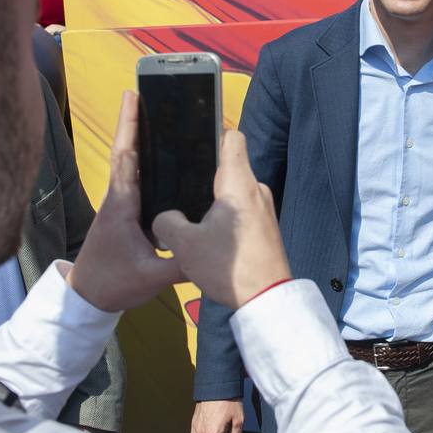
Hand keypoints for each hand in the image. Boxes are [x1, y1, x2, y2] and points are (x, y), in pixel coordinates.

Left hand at [66, 91, 184, 311]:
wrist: (86, 298)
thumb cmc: (112, 284)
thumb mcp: (151, 277)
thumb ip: (181, 264)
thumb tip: (211, 248)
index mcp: (122, 206)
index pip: (126, 158)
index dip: (130, 127)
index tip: (133, 97)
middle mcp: (118, 199)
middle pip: (126, 152)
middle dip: (134, 122)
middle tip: (144, 93)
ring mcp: (118, 206)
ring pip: (129, 165)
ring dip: (138, 139)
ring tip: (155, 117)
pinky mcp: (122, 214)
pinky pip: (134, 181)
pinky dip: (142, 162)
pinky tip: (159, 159)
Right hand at [152, 130, 291, 309]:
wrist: (266, 299)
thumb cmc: (228, 267)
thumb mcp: (184, 245)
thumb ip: (167, 222)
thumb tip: (166, 216)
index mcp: (239, 183)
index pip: (232, 138)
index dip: (212, 132)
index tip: (193, 139)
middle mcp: (256, 189)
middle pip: (231, 164)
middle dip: (206, 170)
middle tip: (180, 178)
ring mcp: (265, 208)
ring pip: (235, 189)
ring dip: (215, 196)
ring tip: (190, 207)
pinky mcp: (266, 226)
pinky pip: (242, 207)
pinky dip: (225, 212)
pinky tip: (208, 230)